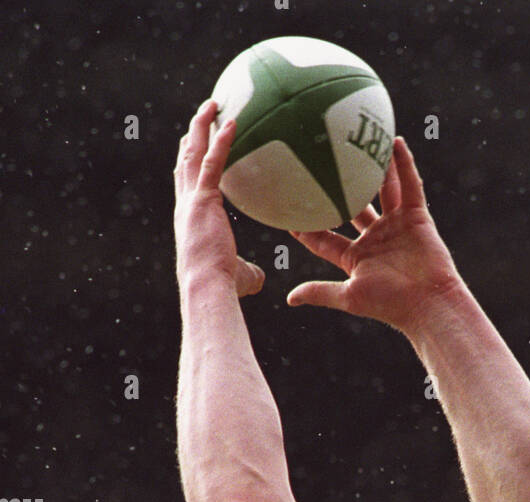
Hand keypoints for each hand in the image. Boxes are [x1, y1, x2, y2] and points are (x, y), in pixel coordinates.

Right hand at [173, 99, 264, 297]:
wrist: (208, 288)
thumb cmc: (223, 288)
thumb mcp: (239, 277)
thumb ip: (250, 272)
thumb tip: (262, 279)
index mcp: (191, 219)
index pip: (188, 184)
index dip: (190, 162)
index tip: (194, 145)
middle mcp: (186, 205)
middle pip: (186, 160)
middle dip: (193, 135)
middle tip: (203, 114)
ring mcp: (192, 200)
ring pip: (193, 153)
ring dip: (201, 126)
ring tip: (213, 104)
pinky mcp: (204, 200)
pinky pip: (214, 163)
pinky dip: (222, 141)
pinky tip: (232, 122)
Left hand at [287, 137, 460, 335]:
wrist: (427, 303)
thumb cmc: (389, 304)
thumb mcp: (349, 296)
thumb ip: (319, 292)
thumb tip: (289, 299)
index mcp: (357, 258)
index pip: (326, 238)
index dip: (308, 225)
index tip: (289, 207)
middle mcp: (375, 239)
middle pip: (353, 208)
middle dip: (339, 191)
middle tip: (321, 166)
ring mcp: (396, 226)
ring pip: (383, 191)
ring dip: (374, 170)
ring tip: (359, 144)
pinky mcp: (416, 217)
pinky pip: (410, 186)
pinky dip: (404, 165)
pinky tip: (396, 143)